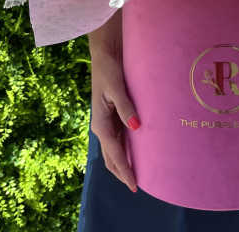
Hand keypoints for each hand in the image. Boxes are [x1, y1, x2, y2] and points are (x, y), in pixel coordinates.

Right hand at [88, 9, 139, 192]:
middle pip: (111, 156)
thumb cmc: (110, 68)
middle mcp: (102, 125)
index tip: (135, 185)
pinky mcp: (113, 112)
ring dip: (123, 161)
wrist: (105, 52)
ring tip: (137, 172)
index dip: (125, 170)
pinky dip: (125, 147)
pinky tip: (136, 148)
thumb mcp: (117, 87)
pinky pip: (119, 136)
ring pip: (114, 148)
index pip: (115, 154)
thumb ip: (126, 107)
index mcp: (101, 123)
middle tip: (137, 185)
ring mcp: (107, 120)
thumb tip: (136, 127)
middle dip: (122, 171)